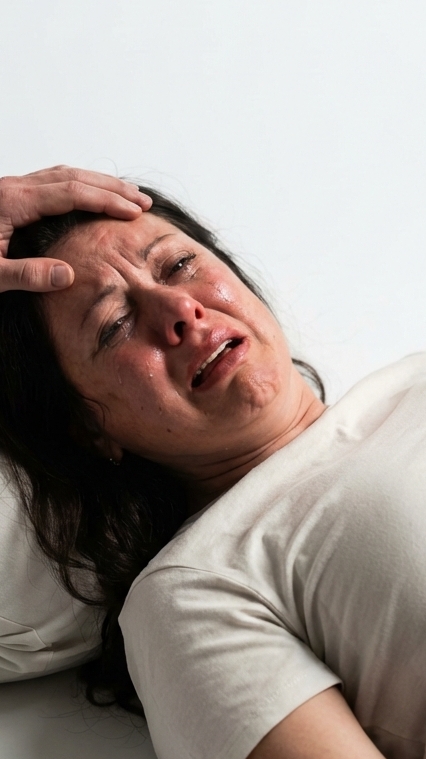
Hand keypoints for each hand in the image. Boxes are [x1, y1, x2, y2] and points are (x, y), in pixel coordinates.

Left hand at [0, 165, 151, 291]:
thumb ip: (24, 275)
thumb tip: (67, 276)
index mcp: (11, 201)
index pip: (71, 192)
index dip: (106, 200)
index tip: (133, 211)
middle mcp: (12, 188)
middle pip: (72, 176)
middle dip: (110, 187)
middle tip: (141, 200)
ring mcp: (10, 189)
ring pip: (62, 174)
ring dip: (96, 183)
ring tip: (125, 196)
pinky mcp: (8, 196)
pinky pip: (51, 182)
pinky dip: (79, 186)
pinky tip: (88, 199)